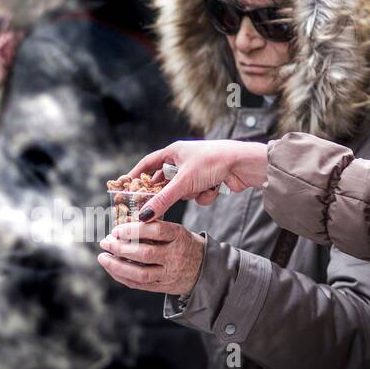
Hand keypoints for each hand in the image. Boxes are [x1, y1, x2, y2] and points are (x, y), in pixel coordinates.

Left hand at [97, 220, 204, 294]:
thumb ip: (153, 227)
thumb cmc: (184, 245)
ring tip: (103, 257)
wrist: (204, 270)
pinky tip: (111, 268)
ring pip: (140, 273)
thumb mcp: (176, 230)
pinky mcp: (163, 287)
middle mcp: (175, 256)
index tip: (117, 229)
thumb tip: (123, 224)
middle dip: (120, 247)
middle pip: (144, 253)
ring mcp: (169, 274)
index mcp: (179, 236)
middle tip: (105, 241)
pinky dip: (121, 276)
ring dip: (117, 265)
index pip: (155, 231)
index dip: (133, 229)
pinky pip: (139, 284)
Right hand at [124, 140, 268, 221]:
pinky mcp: (208, 182)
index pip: (148, 164)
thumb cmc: (212, 162)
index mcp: (174, 151)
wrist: (243, 164)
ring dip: (191, 194)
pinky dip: (205, 195)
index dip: (136, 176)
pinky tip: (215, 188)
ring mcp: (196, 172)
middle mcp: (183, 160)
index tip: (125, 188)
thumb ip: (163, 201)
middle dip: (167, 193)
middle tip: (156, 206)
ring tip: (201, 187)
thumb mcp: (183, 182)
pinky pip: (198, 195)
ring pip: (183, 192)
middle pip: (165, 182)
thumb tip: (144, 216)